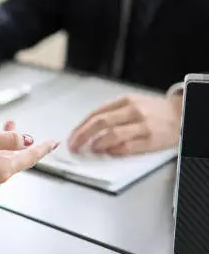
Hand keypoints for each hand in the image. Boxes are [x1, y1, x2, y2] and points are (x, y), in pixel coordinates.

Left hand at [68, 94, 182, 155]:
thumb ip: (111, 114)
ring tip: (91, 149)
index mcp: (124, 101)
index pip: (95, 114)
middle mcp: (132, 111)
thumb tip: (87, 131)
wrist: (182, 114)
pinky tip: (108, 152)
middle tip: (74, 146)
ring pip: (112, 135)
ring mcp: (142, 125)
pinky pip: (128, 147)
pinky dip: (115, 151)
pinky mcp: (151, 139)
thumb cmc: (153, 112)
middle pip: (100, 123)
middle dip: (82, 136)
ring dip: (97, 144)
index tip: (71, 138)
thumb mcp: (131, 105)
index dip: (80, 127)